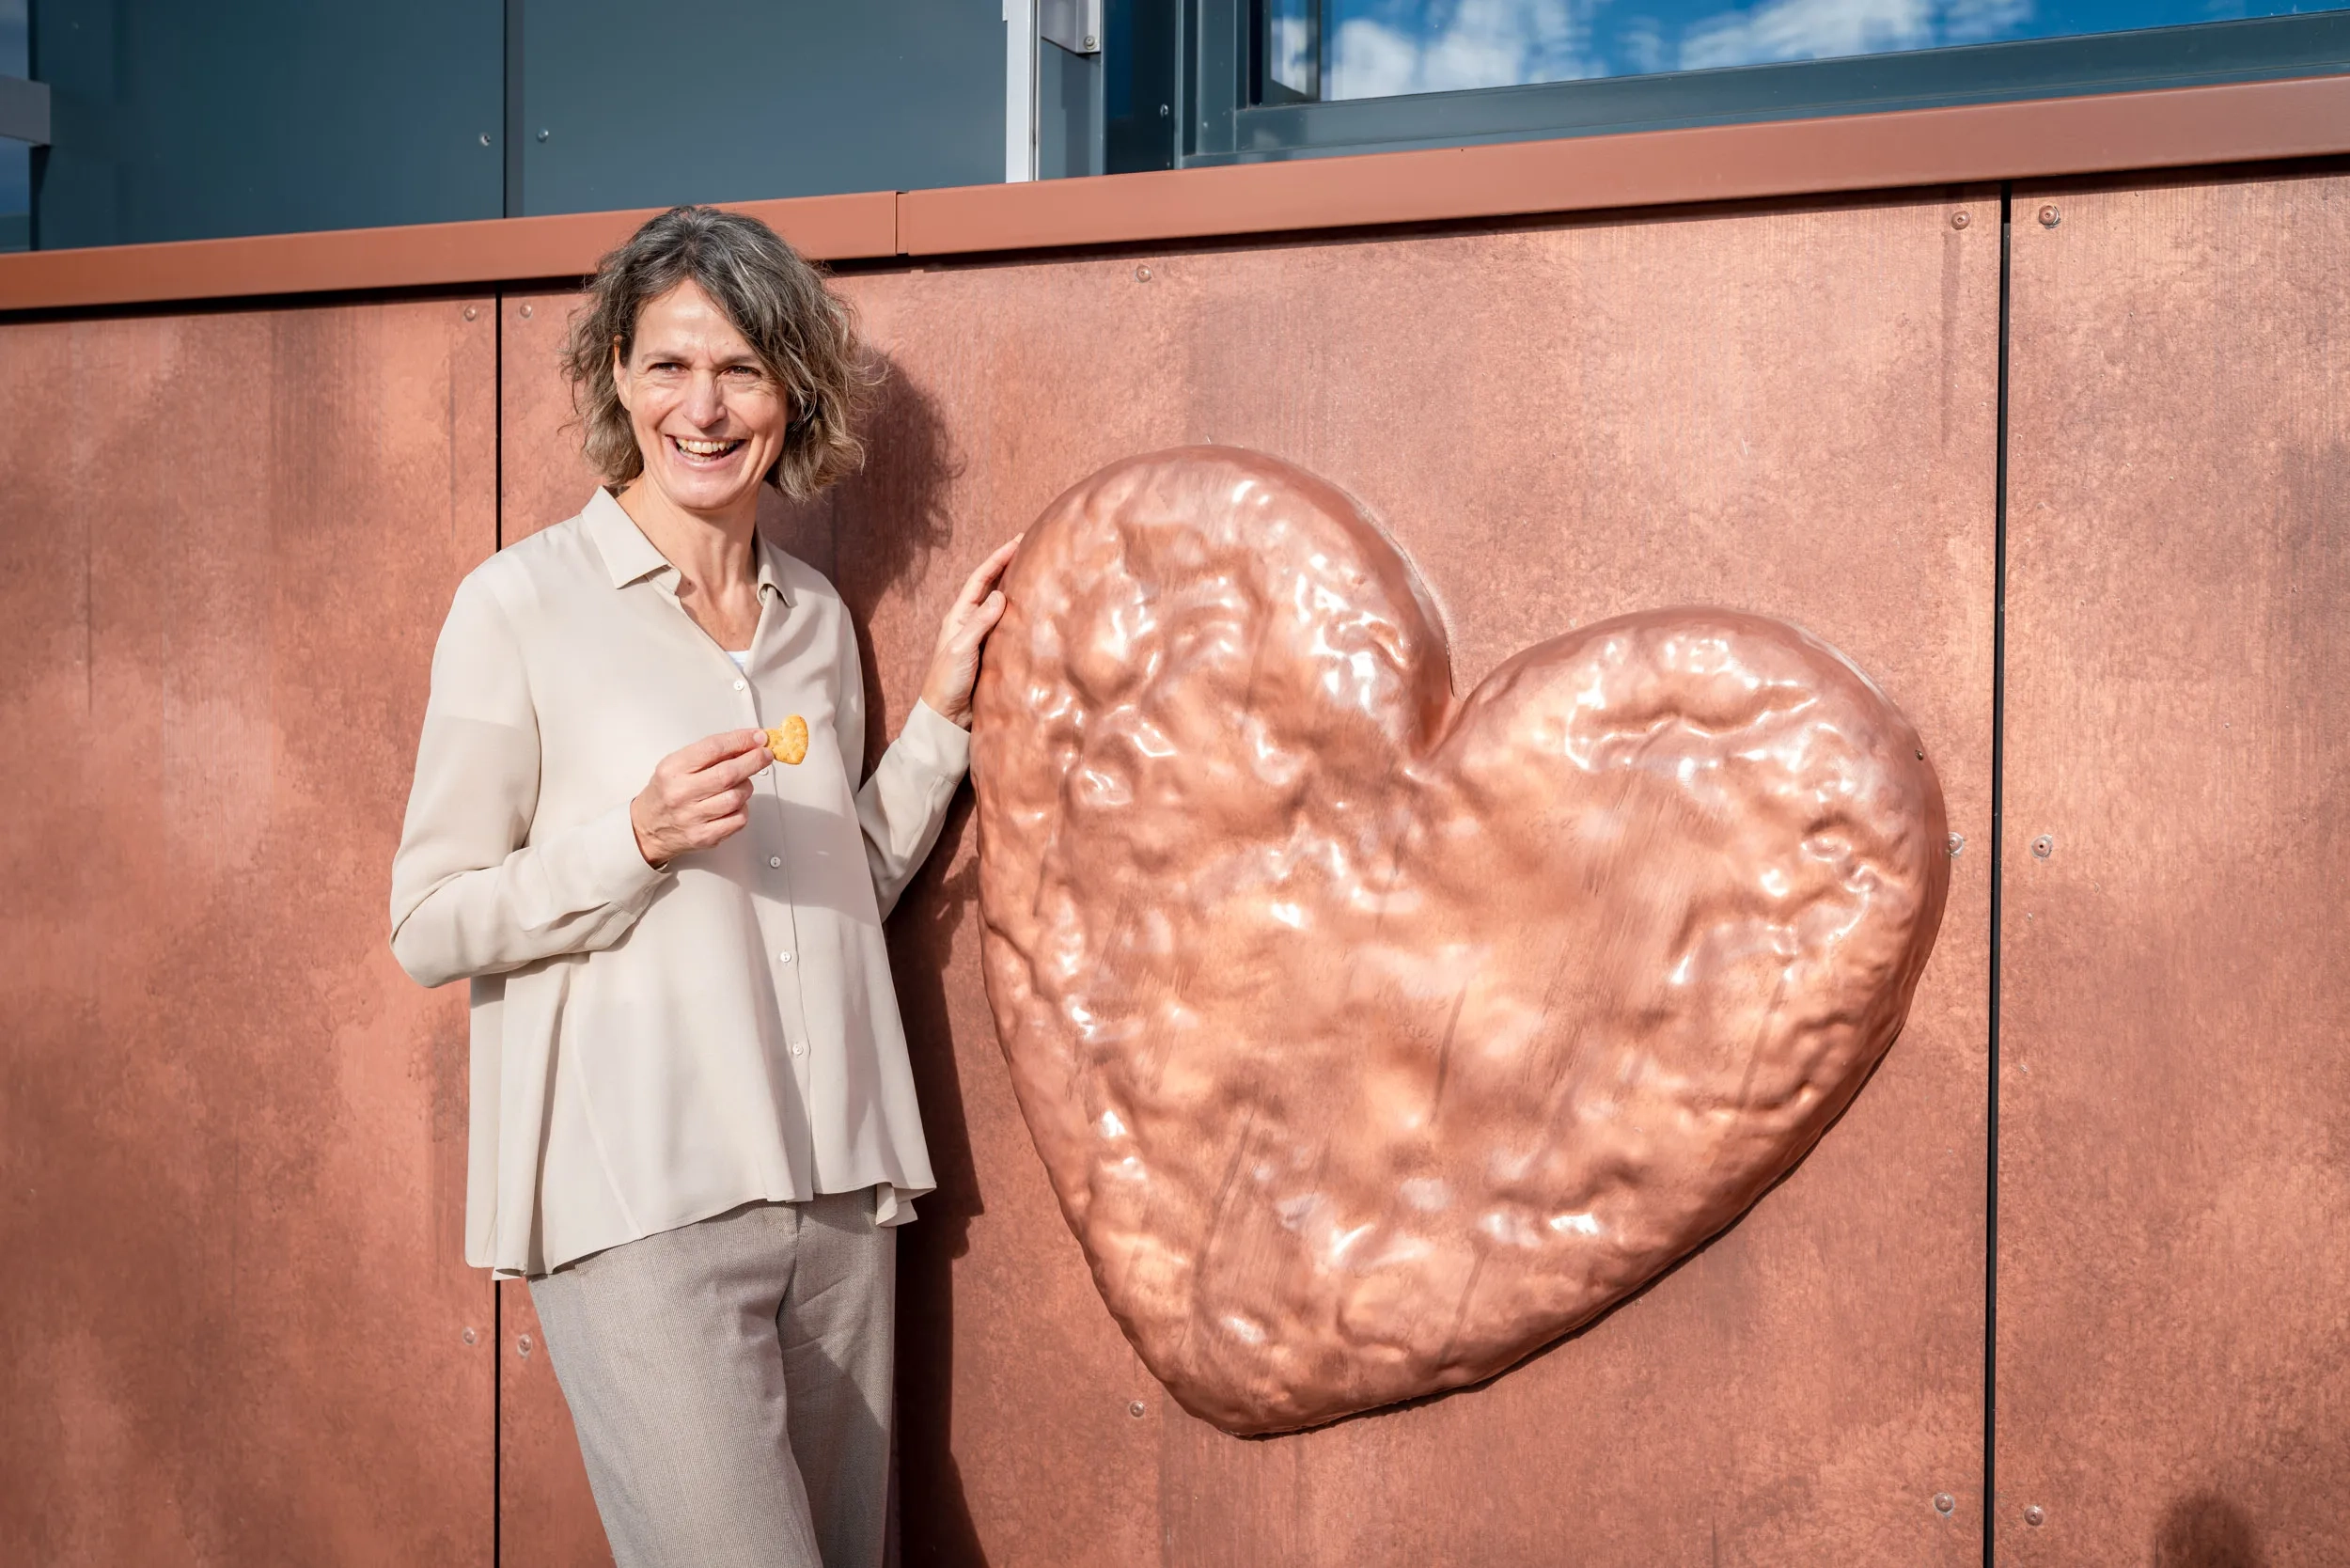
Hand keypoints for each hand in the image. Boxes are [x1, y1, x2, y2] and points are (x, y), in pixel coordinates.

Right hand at [629, 730, 772, 867]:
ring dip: (747, 787)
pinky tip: (734, 804)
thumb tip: (747, 743)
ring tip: (740, 783)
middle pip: (728, 774)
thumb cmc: (666, 792)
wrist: (647, 827)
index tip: (757, 737)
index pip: (713, 748)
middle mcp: (681, 793)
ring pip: (737, 797)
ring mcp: (692, 817)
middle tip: (765, 755)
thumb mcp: (678, 764)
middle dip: (754, 761)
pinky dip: (743, 809)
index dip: (741, 741)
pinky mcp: (704, 836)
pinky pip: (738, 819)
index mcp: (673, 769)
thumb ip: (710, 753)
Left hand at [918, 535, 1021, 727]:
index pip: (981, 579)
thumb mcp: (962, 648)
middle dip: (1010, 568)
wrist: (947, 716)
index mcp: (959, 616)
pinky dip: (1022, 617)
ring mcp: (984, 638)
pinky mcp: (994, 655)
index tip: (1017, 542)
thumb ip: (979, 622)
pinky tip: (1037, 613)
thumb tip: (999, 595)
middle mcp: (971, 623)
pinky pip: (1010, 629)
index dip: (998, 559)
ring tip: (1039, 575)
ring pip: (1003, 608)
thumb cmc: (947, 681)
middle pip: (993, 588)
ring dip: (1018, 591)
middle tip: (1032, 551)